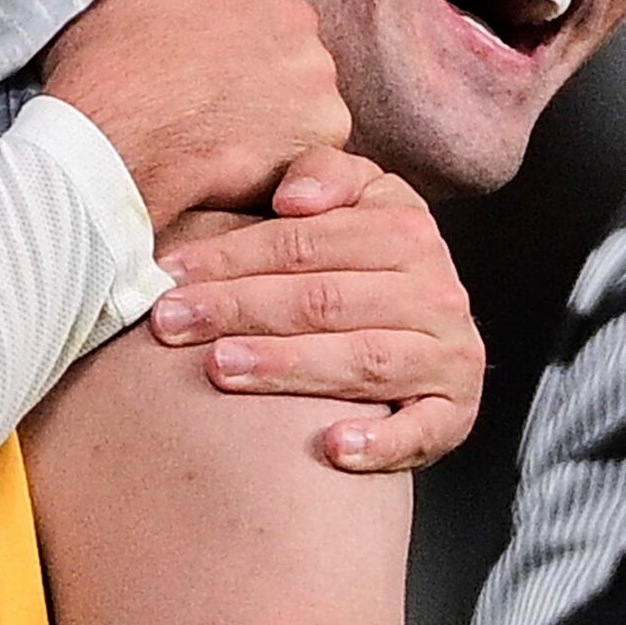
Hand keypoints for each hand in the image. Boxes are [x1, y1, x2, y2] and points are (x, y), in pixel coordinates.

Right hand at [42, 0, 350, 228]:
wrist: (113, 141)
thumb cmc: (100, 73)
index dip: (219, 31)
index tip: (199, 59)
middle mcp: (287, 6)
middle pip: (283, 38)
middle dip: (257, 66)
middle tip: (213, 104)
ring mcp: (311, 65)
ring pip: (303, 88)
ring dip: (276, 110)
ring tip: (225, 139)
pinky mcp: (324, 122)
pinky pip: (313, 139)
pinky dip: (286, 154)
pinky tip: (244, 164)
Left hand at [146, 154, 482, 471]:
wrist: (431, 334)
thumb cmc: (368, 266)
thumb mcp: (358, 202)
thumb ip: (324, 176)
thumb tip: (292, 199)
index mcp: (408, 231)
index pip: (307, 243)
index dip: (234, 255)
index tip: (171, 272)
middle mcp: (436, 292)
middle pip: (325, 300)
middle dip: (240, 309)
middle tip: (171, 323)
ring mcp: (448, 356)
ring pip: (362, 360)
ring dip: (288, 367)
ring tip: (220, 368)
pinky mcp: (454, 415)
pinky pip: (420, 432)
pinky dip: (380, 443)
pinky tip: (331, 448)